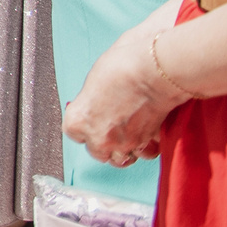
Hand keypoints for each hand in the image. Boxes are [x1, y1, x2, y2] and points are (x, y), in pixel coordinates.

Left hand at [64, 21, 186, 167]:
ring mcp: (125, 144)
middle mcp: (99, 137)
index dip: (84, 125)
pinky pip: (145, 154)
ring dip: (123, 148)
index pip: (74, 133)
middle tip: (110, 125)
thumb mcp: (94, 81)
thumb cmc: (121, 67)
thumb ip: (92, 100)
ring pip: (120, 159)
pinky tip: (147, 134)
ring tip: (127, 133)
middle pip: (97, 151)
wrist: (153, 71)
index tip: (90, 117)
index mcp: (79, 120)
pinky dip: (146, 147)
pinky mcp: (149, 143)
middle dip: (103, 141)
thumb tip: (97, 101)